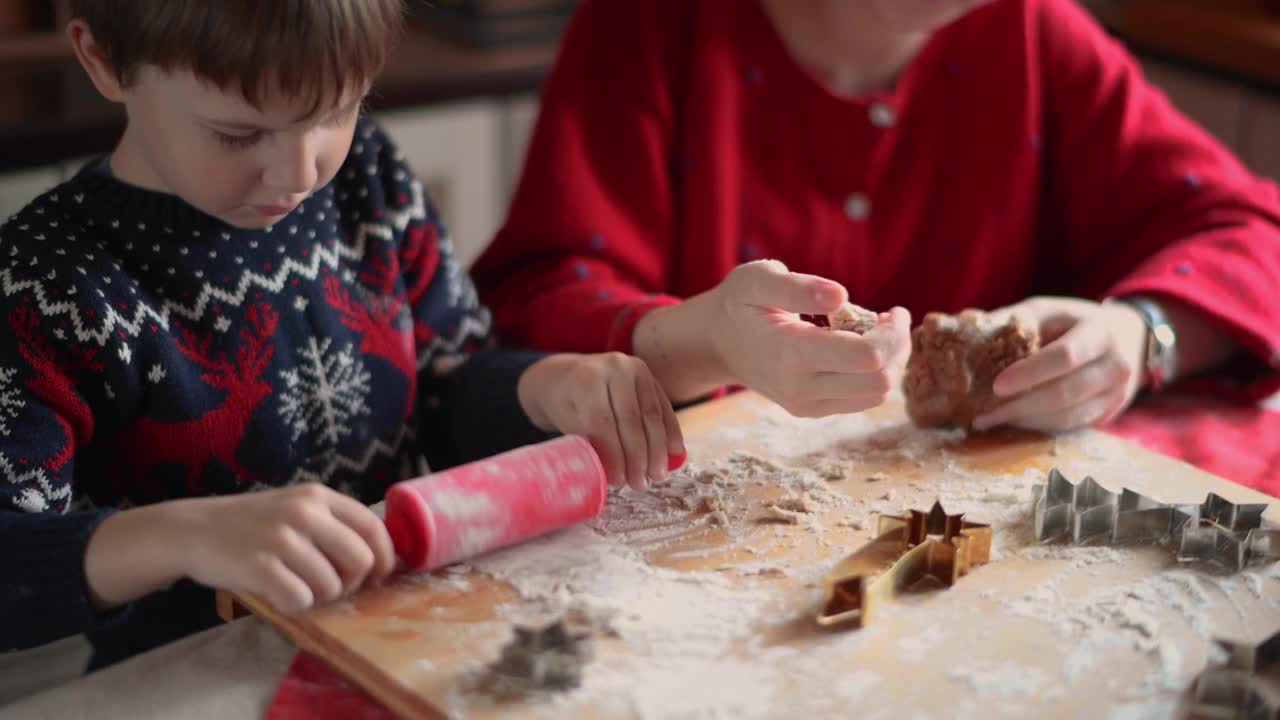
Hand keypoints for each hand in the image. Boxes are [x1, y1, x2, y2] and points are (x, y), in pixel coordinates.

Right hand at [179, 484, 395, 612]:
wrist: (193, 529)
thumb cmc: (251, 524)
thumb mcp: (295, 507)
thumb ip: (333, 524)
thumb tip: (377, 558)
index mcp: (318, 496)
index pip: (373, 527)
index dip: (384, 558)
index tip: (377, 576)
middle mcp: (305, 512)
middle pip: (361, 561)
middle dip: (352, 583)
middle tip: (330, 586)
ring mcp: (282, 538)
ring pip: (331, 586)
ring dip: (318, 597)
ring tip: (294, 586)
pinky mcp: (261, 566)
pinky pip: (300, 600)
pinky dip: (293, 605)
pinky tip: (277, 593)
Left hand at [518, 353, 684, 490]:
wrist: (564, 375)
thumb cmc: (564, 404)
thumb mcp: (566, 422)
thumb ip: (590, 443)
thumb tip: (615, 477)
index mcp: (586, 379)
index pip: (603, 422)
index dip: (613, 455)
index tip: (619, 481)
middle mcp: (614, 368)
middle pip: (631, 419)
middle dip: (639, 456)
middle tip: (641, 484)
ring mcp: (635, 368)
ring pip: (652, 414)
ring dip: (658, 448)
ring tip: (657, 475)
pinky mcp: (649, 375)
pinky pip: (663, 406)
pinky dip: (670, 431)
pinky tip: (675, 453)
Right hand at [705, 260, 909, 417]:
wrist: (717, 343)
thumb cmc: (740, 304)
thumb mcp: (758, 279)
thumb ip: (797, 286)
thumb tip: (841, 296)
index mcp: (790, 353)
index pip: (867, 357)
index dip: (893, 333)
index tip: (892, 310)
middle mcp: (800, 388)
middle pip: (880, 380)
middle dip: (897, 347)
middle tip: (889, 319)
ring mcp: (807, 405)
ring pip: (877, 394)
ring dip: (889, 362)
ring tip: (874, 332)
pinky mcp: (813, 410)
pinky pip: (863, 399)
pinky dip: (874, 374)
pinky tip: (859, 348)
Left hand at [973, 296, 1146, 432]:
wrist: (1128, 337)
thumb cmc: (1073, 321)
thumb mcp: (1047, 311)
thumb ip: (1012, 320)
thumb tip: (967, 323)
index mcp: (1099, 332)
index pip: (1065, 356)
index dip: (1029, 373)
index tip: (997, 386)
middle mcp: (1116, 365)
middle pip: (1064, 393)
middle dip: (1019, 406)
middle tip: (982, 413)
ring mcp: (1117, 393)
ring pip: (1066, 416)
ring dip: (1024, 421)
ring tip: (988, 420)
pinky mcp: (1109, 413)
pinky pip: (1070, 426)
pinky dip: (1038, 426)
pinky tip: (1012, 421)